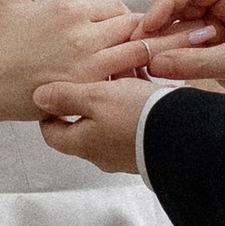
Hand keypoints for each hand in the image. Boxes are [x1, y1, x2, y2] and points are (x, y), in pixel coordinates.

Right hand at [0, 0, 139, 123]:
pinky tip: (116, 81)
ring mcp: (89, 63)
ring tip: (126, 63)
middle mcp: (84, 33)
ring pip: (137, 51)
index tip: (110, 28)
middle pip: (133, 26)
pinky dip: (128, 76)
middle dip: (133, 32)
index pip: (117, 5)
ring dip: (136, 54)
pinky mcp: (87, 89)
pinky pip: (125, 78)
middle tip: (122, 45)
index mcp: (69, 8)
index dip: (117, 16)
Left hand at [34, 74, 155, 172]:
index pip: (52, 133)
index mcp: (83, 144)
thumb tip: (38, 98)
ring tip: (122, 72)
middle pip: (83, 124)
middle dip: (86, 99)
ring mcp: (126, 151)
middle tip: (91, 76)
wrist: (186, 135)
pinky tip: (143, 82)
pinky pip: (134, 120)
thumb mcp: (95, 97)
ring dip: (113, 97)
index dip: (49, 113)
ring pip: (110, 119)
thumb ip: (65, 97)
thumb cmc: (138, 117)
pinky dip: (134, 102)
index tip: (52, 96)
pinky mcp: (148, 143)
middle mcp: (102, 153)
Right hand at [130, 0, 224, 100]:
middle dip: (159, 25)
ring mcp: (219, 22)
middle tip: (135, 45)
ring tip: (142, 57)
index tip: (145, 27)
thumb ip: (197, 62)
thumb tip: (154, 63)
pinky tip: (155, 65)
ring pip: (180, 26)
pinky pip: (186, 44)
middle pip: (180, 6)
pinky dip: (172, 54)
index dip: (164, 5)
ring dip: (163, 41)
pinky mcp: (215, 43)